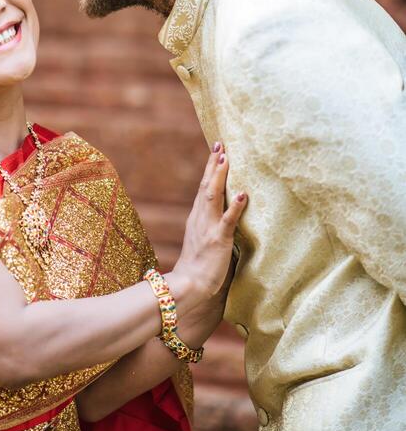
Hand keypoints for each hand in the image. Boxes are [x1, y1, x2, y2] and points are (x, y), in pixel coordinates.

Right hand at [171, 144, 245, 307]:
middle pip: (206, 185)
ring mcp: (208, 228)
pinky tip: (242, 194)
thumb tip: (226, 219)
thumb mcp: (203, 241)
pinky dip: (234, 206)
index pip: (203, 187)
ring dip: (220, 176)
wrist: (188, 285)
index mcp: (197, 218)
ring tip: (226, 158)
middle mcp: (200, 218)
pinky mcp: (218, 241)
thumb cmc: (199, 268)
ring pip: (213, 196)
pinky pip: (227, 221)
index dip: (210, 169)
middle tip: (220, 144)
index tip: (216, 150)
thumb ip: (212, 228)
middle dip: (213, 164)